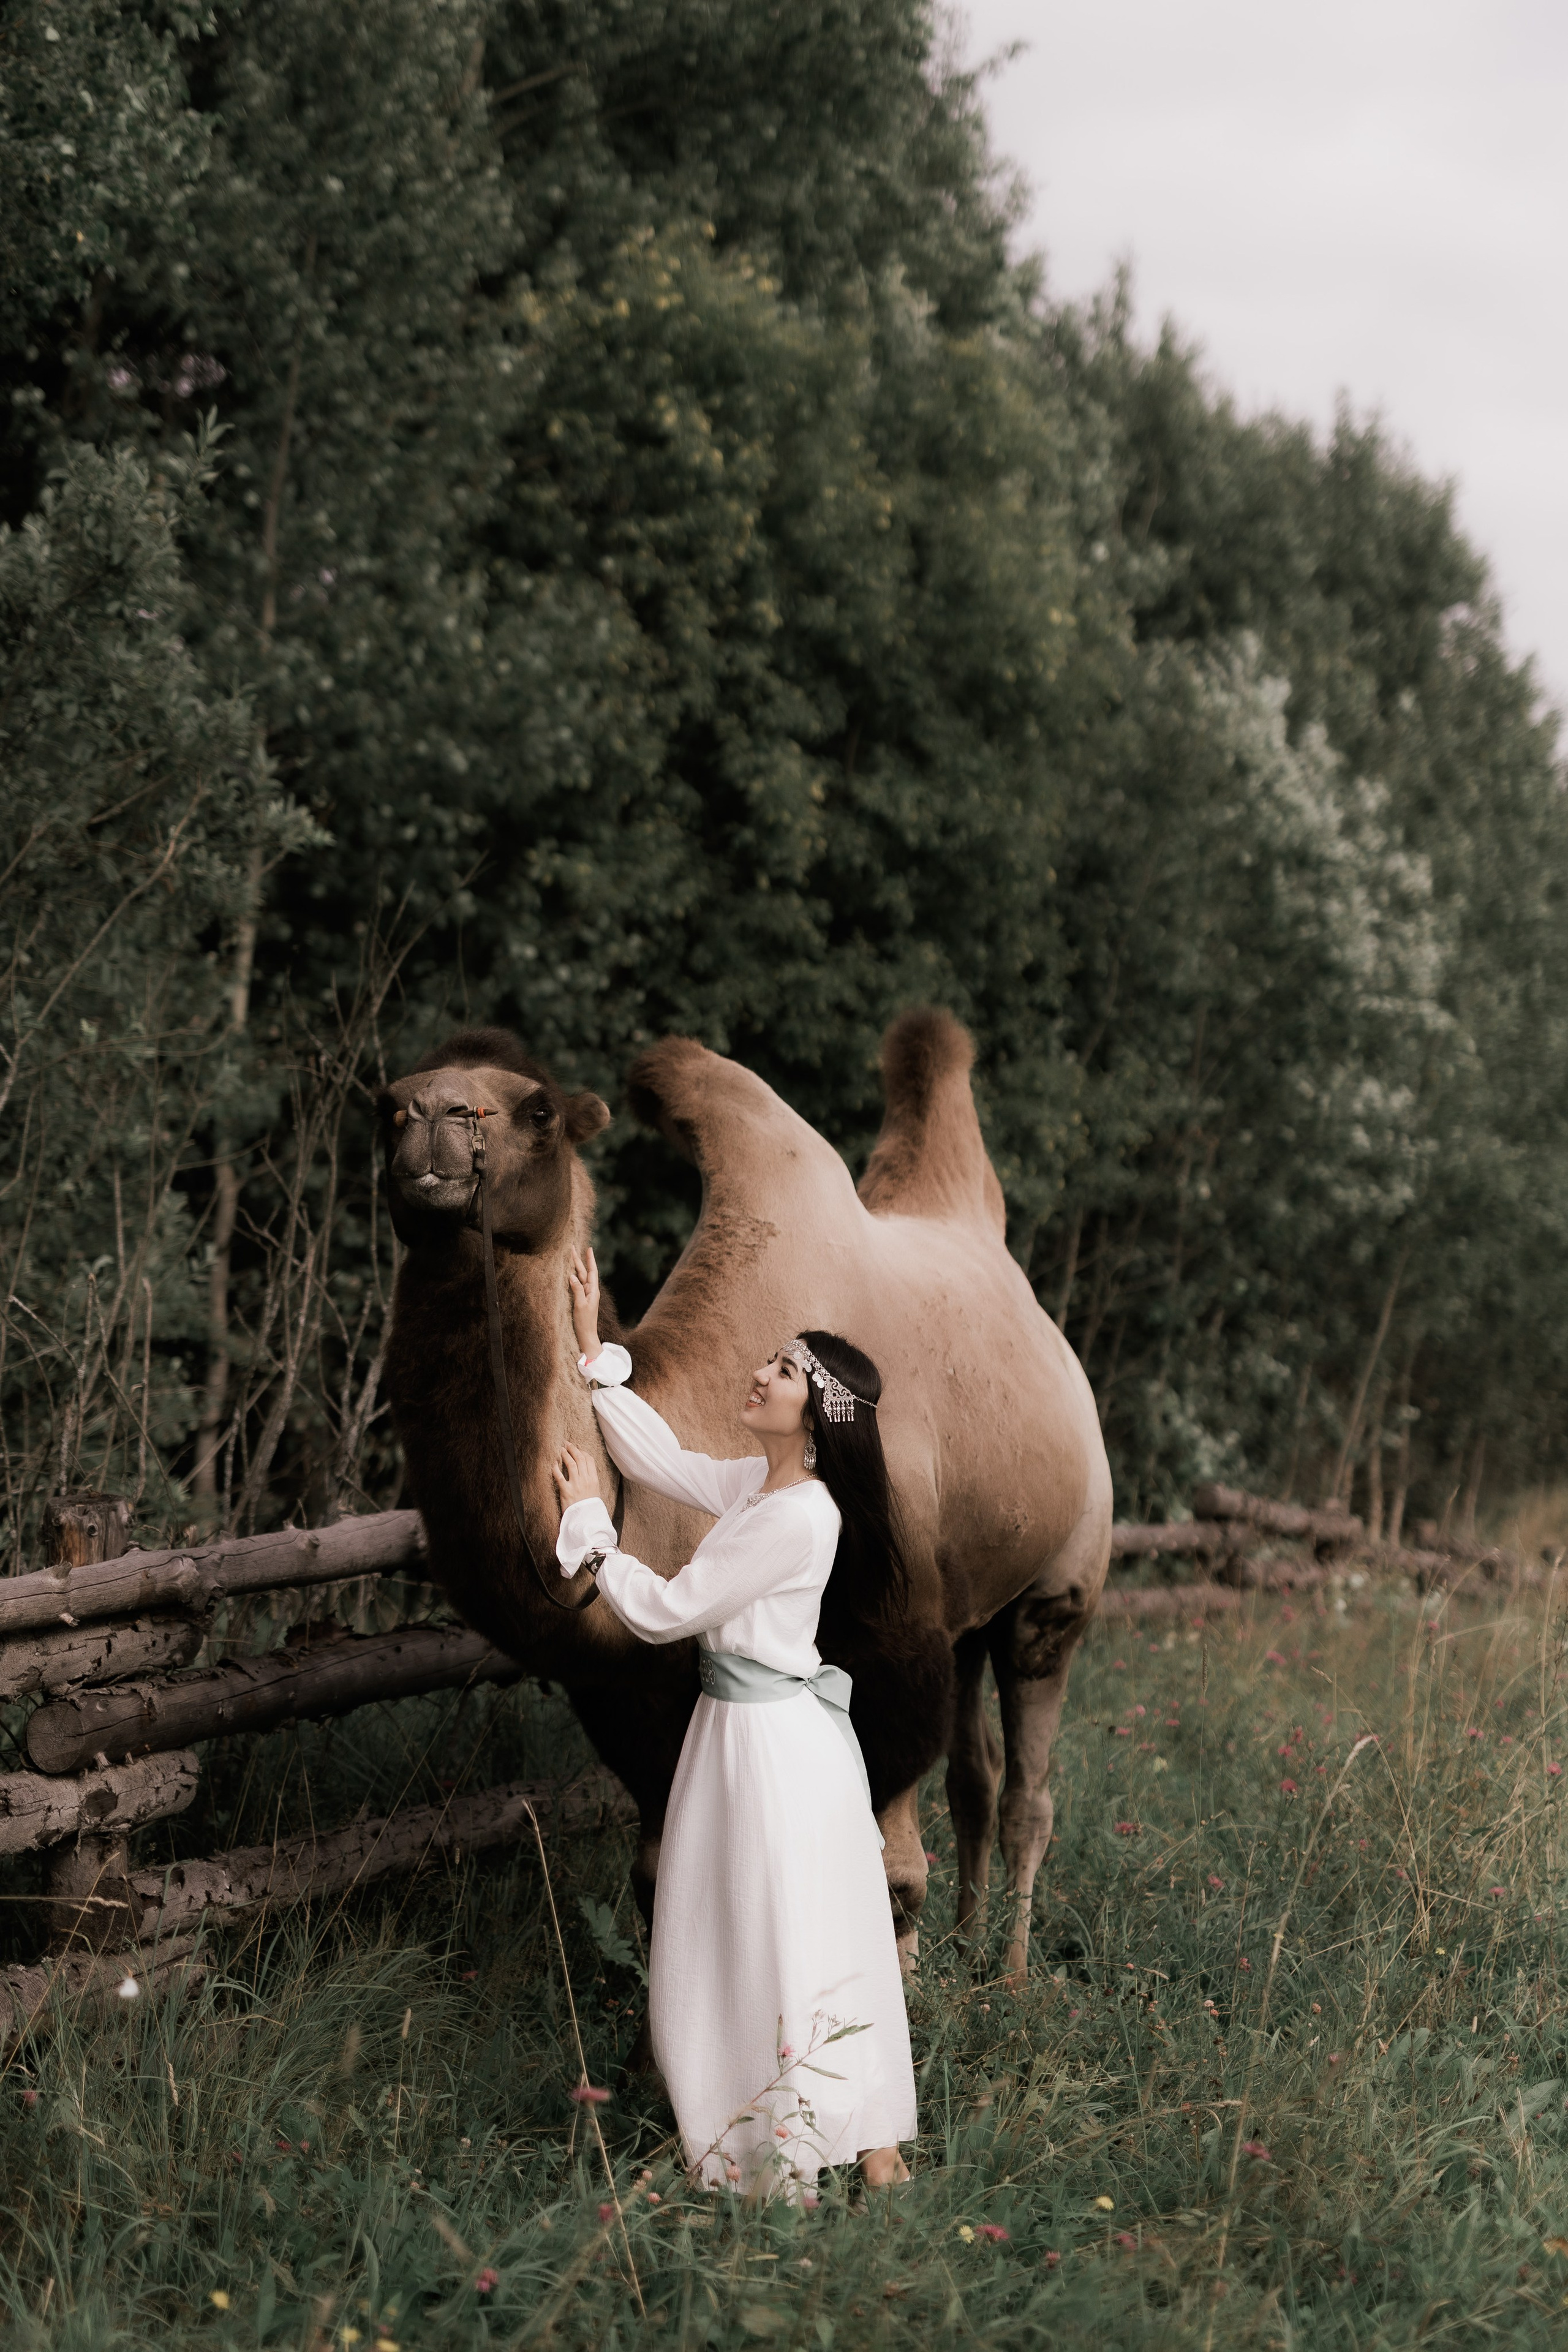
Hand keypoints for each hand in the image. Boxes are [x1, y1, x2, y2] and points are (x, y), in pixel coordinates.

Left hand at [552, 1441, 602, 1516]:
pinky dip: (555, 1467)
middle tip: (567, 1444)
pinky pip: (559, 1476)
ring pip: (570, 1464)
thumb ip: (591, 1481)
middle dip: (573, 1449)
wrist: (586, 1520)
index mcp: (594, 1480)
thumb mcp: (595, 1493)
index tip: (578, 1449)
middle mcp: (585, 1480)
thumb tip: (587, 1473)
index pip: (589, 1460)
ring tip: (561, 1450)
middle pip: (580, 1459)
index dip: (583, 1452)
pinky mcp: (566, 1491)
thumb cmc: (590, 1508)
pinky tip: (554, 1463)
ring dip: (565, 1454)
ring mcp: (575, 1484)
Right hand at [567, 1245, 601, 1361]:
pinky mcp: (580, 1300)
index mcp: (593, 1291)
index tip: (589, 1248)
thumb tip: (572, 1276)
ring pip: (579, 1277)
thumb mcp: (580, 1305)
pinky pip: (576, 1285)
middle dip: (578, 1260)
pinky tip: (569, 1273)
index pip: (592, 1271)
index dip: (589, 1259)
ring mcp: (585, 1295)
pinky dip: (572, 1277)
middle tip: (572, 1248)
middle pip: (584, 1272)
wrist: (586, 1336)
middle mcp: (590, 1291)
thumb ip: (577, 1290)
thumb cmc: (584, 1322)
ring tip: (570, 1256)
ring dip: (575, 1267)